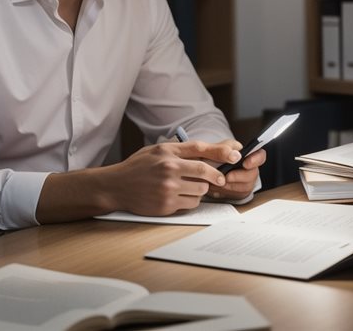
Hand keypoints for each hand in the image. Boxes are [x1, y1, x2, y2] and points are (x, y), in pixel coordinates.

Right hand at [102, 141, 241, 215]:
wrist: (117, 186)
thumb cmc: (138, 166)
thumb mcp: (156, 150)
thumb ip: (179, 149)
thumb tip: (206, 150)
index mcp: (168, 152)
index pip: (200, 149)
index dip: (221, 151)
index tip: (235, 154)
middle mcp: (169, 168)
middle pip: (204, 172)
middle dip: (215, 176)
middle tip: (219, 178)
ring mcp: (168, 188)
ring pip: (200, 190)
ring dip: (200, 189)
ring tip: (188, 186)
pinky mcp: (167, 205)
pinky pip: (191, 204)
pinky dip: (191, 200)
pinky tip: (180, 196)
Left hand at [207, 138, 265, 200]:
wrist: (203, 169)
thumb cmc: (211, 156)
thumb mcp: (215, 148)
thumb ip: (223, 149)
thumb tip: (235, 155)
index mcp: (245, 154)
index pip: (260, 156)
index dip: (256, 160)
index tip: (245, 163)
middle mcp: (249, 168)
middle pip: (253, 174)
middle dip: (238, 177)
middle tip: (227, 177)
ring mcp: (245, 181)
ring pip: (245, 188)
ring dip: (230, 186)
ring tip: (218, 182)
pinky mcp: (239, 192)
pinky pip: (236, 195)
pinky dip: (225, 192)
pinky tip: (216, 187)